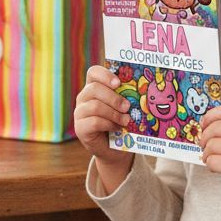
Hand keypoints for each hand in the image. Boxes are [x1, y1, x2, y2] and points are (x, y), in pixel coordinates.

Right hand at [74, 66, 131, 187]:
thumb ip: (126, 95)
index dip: (105, 75)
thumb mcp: (124, 106)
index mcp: (94, 87)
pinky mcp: (80, 128)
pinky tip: (117, 128)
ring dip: (114, 113)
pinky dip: (109, 124)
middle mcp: (84, 97)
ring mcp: (79, 113)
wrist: (114, 148)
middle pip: (94, 89)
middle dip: (114, 98)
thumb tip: (140, 88)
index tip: (118, 83)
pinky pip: (94, 122)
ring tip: (126, 120)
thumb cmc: (121, 122)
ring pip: (95, 106)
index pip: (93, 72)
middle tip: (127, 106)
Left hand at [200, 104, 220, 215]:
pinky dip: (210, 165)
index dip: (210, 116)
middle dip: (204, 138)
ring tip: (214, 158)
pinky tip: (218, 168)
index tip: (204, 125)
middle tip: (205, 146)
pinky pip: (211, 161)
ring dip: (207, 153)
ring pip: (211, 145)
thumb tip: (205, 122)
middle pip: (214, 127)